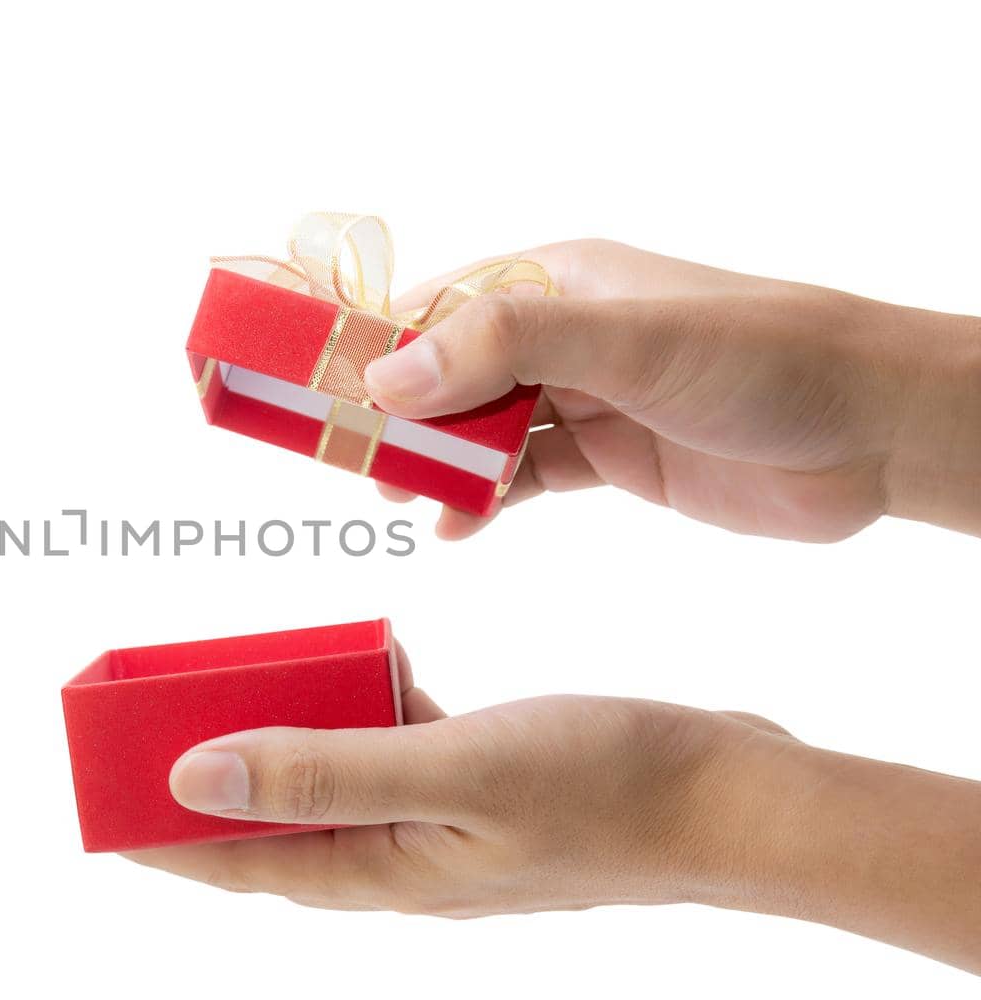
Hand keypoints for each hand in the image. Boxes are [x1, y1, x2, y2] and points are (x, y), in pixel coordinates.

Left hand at [126, 645, 980, 970]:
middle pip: (274, 827)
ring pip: (330, 781)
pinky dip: (354, 708)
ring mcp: (443, 816)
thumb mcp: (449, 771)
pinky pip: (390, 741)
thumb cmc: (608, 788)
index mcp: (383, 871)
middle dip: (202, 794)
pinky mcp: (478, 776)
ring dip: (273, 745)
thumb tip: (190, 779)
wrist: (736, 794)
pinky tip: (351, 664)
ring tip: (223, 698)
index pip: (242, 864)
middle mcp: (403, 855)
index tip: (98, 811)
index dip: (164, 840)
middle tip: (141, 742)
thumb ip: (318, 774)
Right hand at [361, 240, 980, 539]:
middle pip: (449, 373)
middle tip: (351, 460)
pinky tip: (456, 527)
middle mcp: (562, 336)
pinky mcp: (610, 458)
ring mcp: (585, 398)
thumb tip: (392, 374)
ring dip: (437, 464)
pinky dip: (483, 500)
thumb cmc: (766, 357)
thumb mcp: (630, 340)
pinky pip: (523, 477)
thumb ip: (511, 345)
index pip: (438, 306)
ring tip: (400, 498)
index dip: (375, 346)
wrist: (873, 431)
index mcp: (558, 282)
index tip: (317, 391)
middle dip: (397, 415)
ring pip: (481, 430)